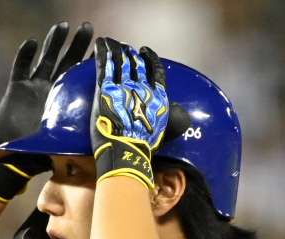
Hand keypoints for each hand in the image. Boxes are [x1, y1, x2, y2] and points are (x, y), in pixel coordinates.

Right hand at [0, 21, 93, 147]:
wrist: (12, 159)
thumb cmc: (39, 156)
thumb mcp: (63, 147)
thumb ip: (78, 139)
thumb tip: (103, 143)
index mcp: (66, 103)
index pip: (82, 79)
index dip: (91, 64)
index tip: (104, 49)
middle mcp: (53, 92)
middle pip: (67, 62)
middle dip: (77, 44)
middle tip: (88, 28)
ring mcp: (35, 88)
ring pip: (46, 59)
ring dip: (53, 43)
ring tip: (63, 26)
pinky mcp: (16, 89)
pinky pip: (21, 68)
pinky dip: (25, 55)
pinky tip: (32, 42)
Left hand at [91, 38, 168, 188]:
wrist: (127, 150)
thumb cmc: (143, 147)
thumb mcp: (164, 132)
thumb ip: (171, 121)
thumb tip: (183, 118)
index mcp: (157, 97)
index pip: (156, 72)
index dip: (150, 59)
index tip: (145, 52)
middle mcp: (142, 87)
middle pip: (136, 65)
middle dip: (130, 55)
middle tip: (125, 48)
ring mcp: (123, 87)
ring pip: (120, 62)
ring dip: (116, 50)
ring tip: (113, 43)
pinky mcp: (106, 89)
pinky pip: (104, 66)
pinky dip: (103, 52)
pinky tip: (100, 44)